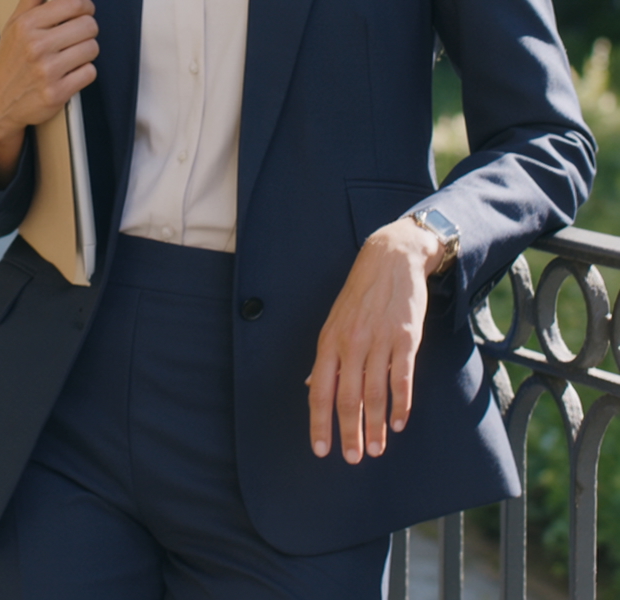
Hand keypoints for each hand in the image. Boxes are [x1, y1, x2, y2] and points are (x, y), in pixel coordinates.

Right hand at [0, 0, 98, 185]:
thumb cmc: (9, 59)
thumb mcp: (14, 25)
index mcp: (27, 25)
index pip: (74, 3)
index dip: (85, 6)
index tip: (82, 12)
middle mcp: (36, 46)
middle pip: (89, 26)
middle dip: (87, 31)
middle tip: (76, 37)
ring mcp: (47, 71)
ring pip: (92, 49)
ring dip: (86, 53)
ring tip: (70, 56)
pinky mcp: (57, 93)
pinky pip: (90, 73)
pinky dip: (84, 73)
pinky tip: (69, 73)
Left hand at [307, 217, 442, 463]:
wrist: (390, 259)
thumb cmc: (360, 295)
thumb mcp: (335, 322)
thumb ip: (326, 358)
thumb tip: (313, 389)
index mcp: (329, 341)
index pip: (320, 391)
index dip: (319, 423)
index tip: (321, 451)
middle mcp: (351, 343)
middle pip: (348, 397)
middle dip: (350, 433)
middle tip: (353, 459)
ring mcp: (379, 340)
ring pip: (375, 392)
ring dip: (376, 426)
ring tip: (378, 449)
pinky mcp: (405, 338)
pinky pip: (402, 378)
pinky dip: (401, 404)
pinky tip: (400, 422)